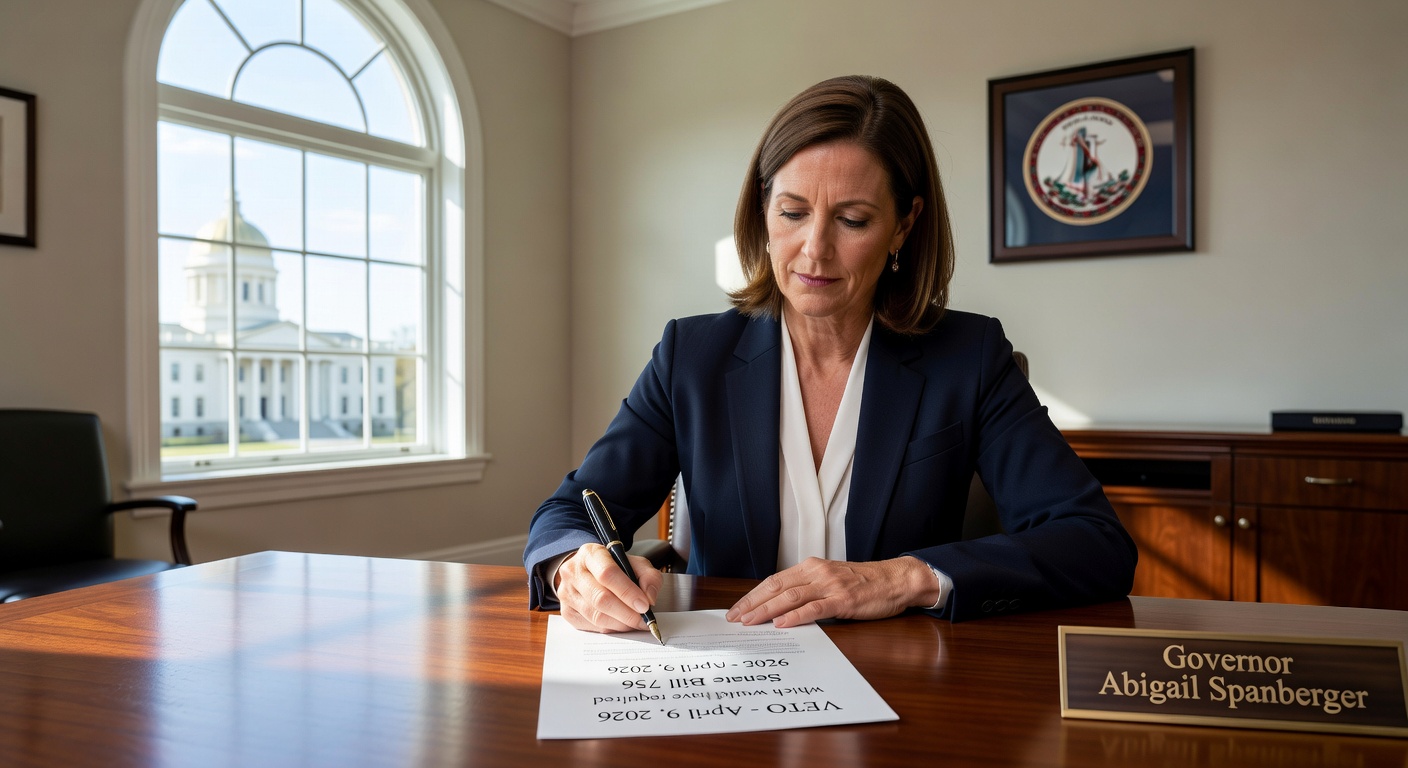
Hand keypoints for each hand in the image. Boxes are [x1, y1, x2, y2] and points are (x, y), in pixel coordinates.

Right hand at [554, 543, 663, 633]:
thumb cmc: (613, 568)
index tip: (644, 605)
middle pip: (600, 598)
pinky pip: (590, 626)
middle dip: (626, 613)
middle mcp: (573, 572)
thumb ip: (648, 576)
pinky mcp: (566, 611)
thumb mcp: (634, 563)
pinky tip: (620, 624)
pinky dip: (610, 629)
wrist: (587, 572)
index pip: (607, 573)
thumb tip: (649, 598)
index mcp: (590, 554)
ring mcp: (566, 593)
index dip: (627, 592)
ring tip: (635, 623)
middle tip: (644, 621)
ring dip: (620, 624)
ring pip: (595, 616)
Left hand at [725, 556, 938, 627]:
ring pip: (791, 597)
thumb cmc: (863, 583)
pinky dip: (796, 616)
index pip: (774, 581)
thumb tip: (780, 606)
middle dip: (752, 604)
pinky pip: (815, 608)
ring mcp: (830, 586)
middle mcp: (817, 573)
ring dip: (767, 610)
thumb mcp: (830, 580)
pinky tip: (782, 624)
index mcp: (810, 567)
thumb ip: (808, 588)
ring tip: (750, 622)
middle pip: (776, 588)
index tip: (736, 609)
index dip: (752, 595)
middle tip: (734, 619)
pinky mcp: (843, 600)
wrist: (894, 580)